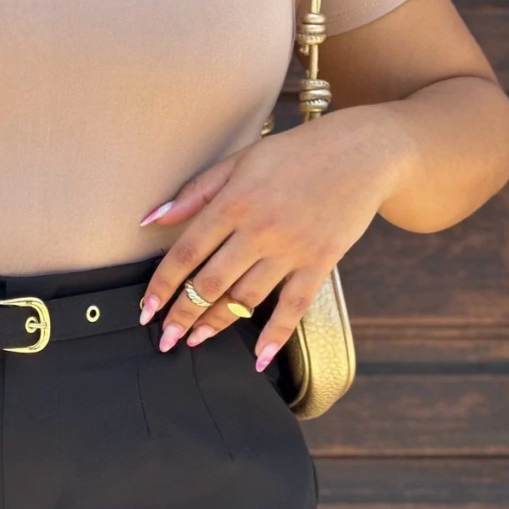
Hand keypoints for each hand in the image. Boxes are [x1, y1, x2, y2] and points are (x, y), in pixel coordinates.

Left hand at [137, 105, 414, 364]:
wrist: (362, 151)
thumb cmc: (295, 154)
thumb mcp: (240, 160)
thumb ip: (195, 191)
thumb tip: (152, 219)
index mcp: (234, 202)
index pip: (186, 253)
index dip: (162, 285)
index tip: (146, 310)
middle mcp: (259, 229)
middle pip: (210, 283)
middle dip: (182, 315)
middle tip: (165, 337)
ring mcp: (291, 249)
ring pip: (245, 298)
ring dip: (216, 324)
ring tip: (195, 340)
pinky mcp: (320, 262)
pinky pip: (294, 307)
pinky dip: (275, 335)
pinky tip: (258, 358)